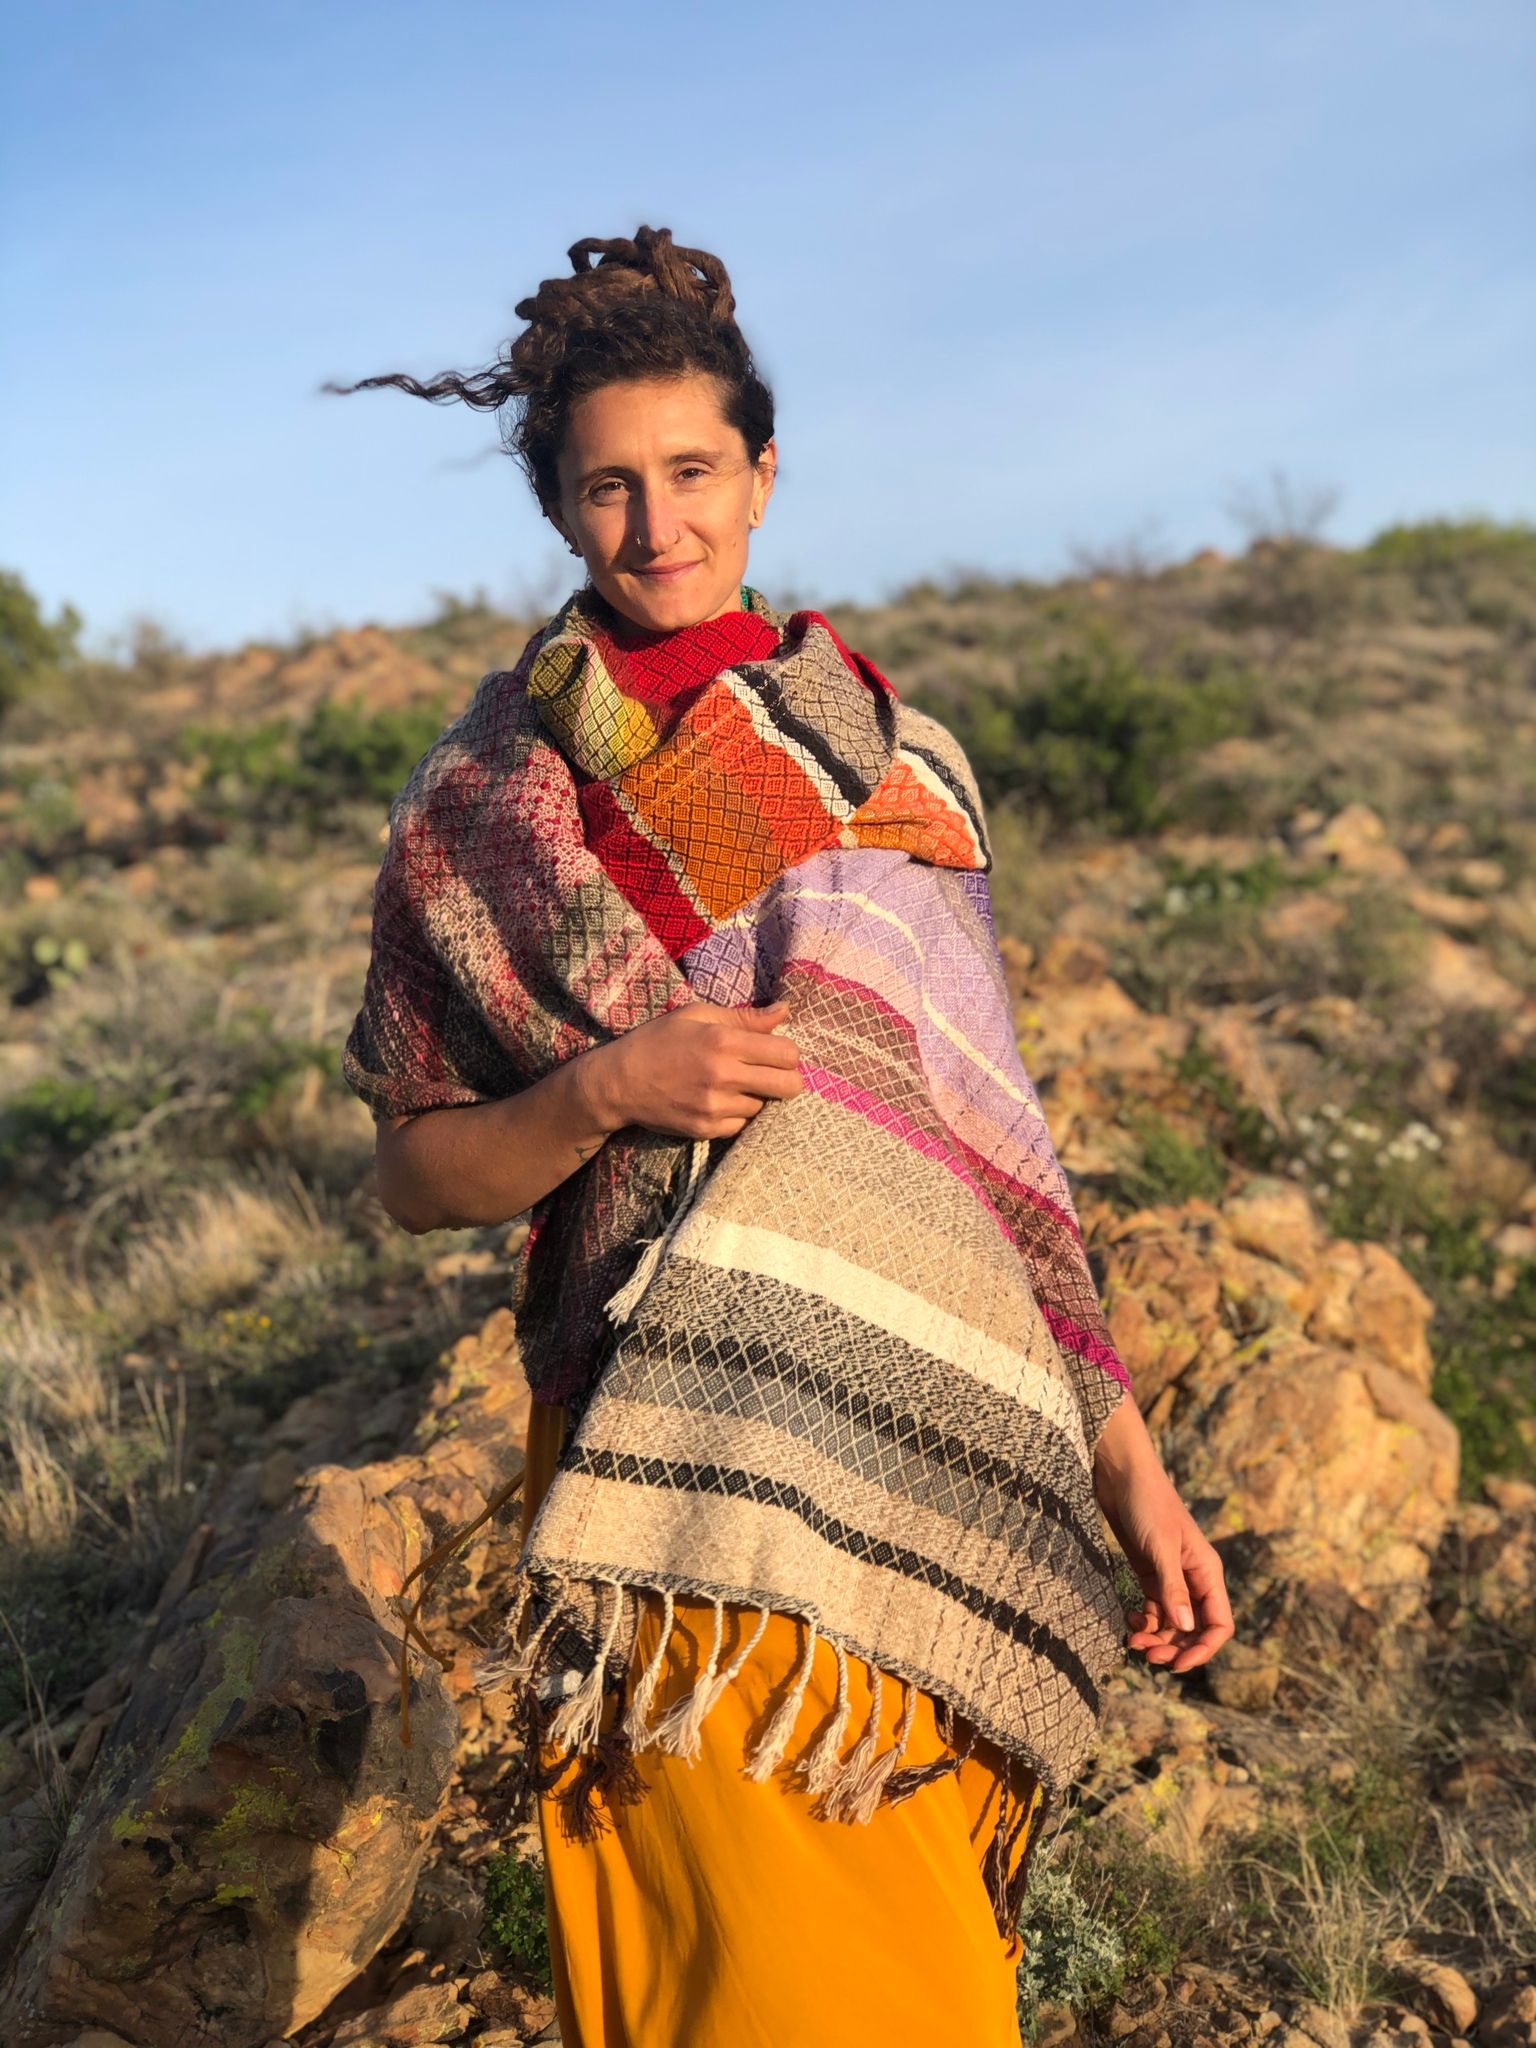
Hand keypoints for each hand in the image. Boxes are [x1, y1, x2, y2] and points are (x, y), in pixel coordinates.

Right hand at [576, 998, 804, 1140]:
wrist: (619, 1082)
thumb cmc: (658, 1040)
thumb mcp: (697, 1015)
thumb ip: (745, 1017)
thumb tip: (785, 1011)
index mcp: (724, 1042)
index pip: (788, 1053)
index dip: (787, 1052)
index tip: (775, 1051)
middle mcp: (724, 1076)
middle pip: (789, 1086)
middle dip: (787, 1078)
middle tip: (769, 1073)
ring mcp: (716, 1107)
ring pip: (764, 1105)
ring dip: (755, 1095)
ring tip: (730, 1083)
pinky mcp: (707, 1130)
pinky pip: (741, 1124)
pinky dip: (736, 1113)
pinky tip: (716, 1100)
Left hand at [1092, 1400, 1233, 1672]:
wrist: (1120, 1473)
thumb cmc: (1146, 1503)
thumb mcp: (1159, 1547)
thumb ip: (1171, 1588)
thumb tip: (1185, 1628)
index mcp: (1207, 1572)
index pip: (1218, 1624)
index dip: (1202, 1648)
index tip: (1177, 1664)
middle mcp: (1193, 1578)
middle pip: (1194, 1628)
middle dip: (1175, 1646)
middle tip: (1147, 1656)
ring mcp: (1170, 1576)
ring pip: (1172, 1622)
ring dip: (1156, 1638)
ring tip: (1133, 1643)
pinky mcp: (1148, 1572)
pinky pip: (1153, 1609)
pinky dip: (1143, 1622)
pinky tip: (1128, 1624)